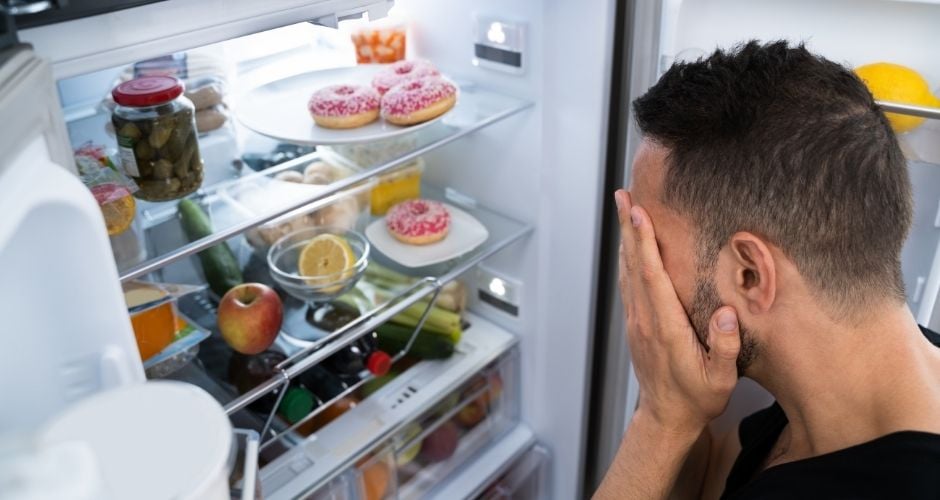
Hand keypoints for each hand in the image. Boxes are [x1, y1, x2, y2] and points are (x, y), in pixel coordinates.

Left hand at [616, 189, 739, 435]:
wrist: (666, 418)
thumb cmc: (696, 398)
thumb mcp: (720, 380)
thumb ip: (724, 346)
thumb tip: (726, 312)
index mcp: (666, 327)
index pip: (653, 277)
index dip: (645, 243)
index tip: (641, 214)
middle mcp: (645, 319)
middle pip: (634, 264)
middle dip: (629, 227)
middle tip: (623, 194)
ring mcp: (636, 320)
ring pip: (627, 271)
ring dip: (625, 238)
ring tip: (624, 208)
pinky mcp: (635, 323)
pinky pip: (628, 283)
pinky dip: (627, 258)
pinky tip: (629, 245)